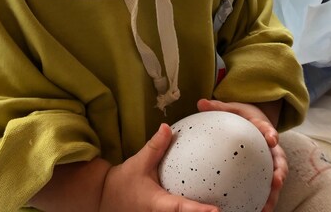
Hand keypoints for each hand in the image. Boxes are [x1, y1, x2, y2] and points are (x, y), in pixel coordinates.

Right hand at [100, 123, 219, 211]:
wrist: (105, 199)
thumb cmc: (123, 183)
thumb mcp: (138, 163)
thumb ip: (155, 147)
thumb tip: (167, 127)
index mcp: (159, 204)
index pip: (181, 208)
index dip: (198, 211)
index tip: (216, 210)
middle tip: (225, 208)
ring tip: (222, 207)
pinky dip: (191, 210)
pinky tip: (204, 205)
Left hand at [197, 99, 287, 211]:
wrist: (254, 120)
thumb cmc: (241, 115)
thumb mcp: (232, 108)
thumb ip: (218, 106)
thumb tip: (200, 102)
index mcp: (263, 128)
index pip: (269, 130)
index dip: (271, 134)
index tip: (272, 139)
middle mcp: (271, 147)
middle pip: (280, 159)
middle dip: (280, 170)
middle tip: (277, 181)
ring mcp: (271, 161)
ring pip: (277, 177)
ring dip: (274, 193)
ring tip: (267, 207)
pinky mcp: (267, 172)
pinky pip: (267, 187)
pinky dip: (265, 199)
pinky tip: (257, 211)